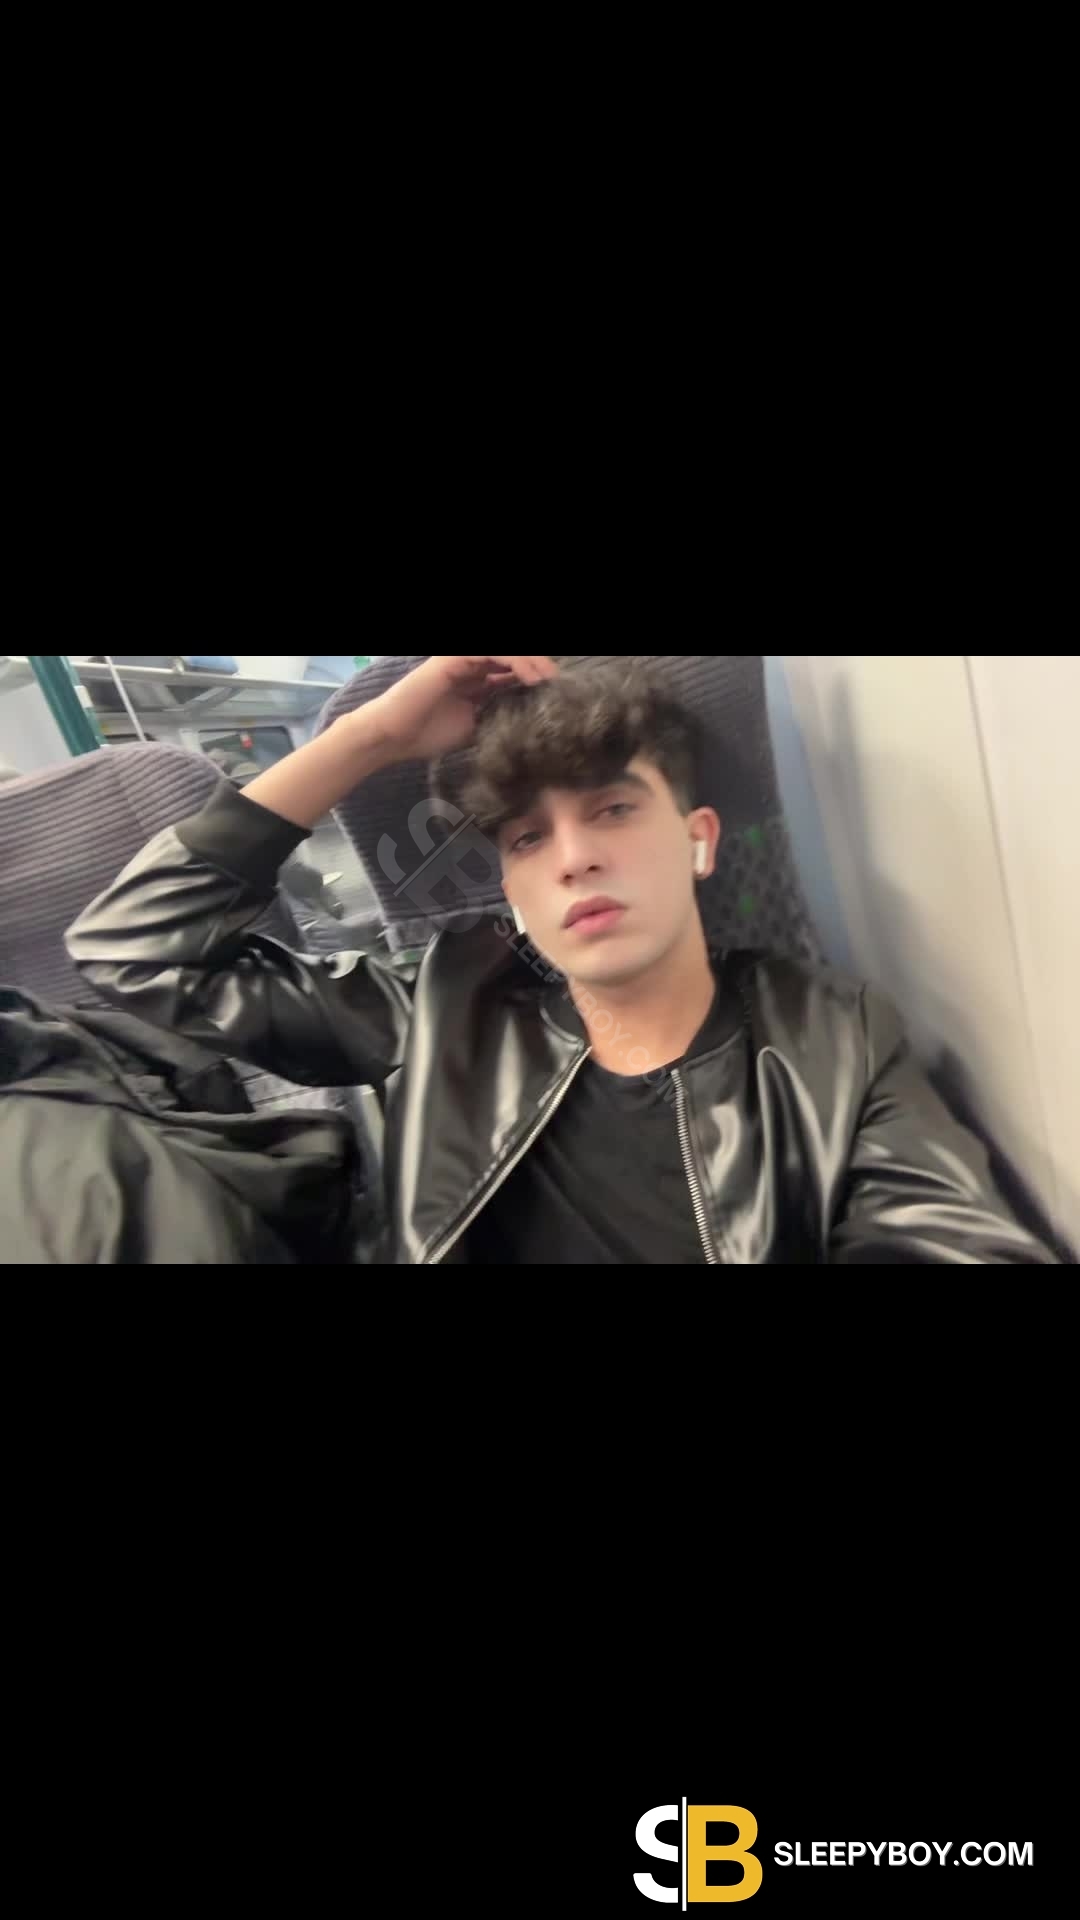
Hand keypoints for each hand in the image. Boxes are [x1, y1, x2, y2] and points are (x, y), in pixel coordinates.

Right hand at [359, 656, 557, 762]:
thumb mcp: (477, 724)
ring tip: (548, 678)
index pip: (514, 667)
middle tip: (557, 682)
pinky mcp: (453, 657)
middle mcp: (471, 662)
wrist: (395, 737)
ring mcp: (462, 657)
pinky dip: (516, 661)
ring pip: (507, 650)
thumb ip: (498, 714)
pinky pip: (492, 652)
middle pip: (514, 655)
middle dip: (539, 664)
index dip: (537, 674)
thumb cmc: (429, 733)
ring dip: (532, 660)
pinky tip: (530, 677)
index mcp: (477, 676)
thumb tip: (529, 720)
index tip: (557, 691)